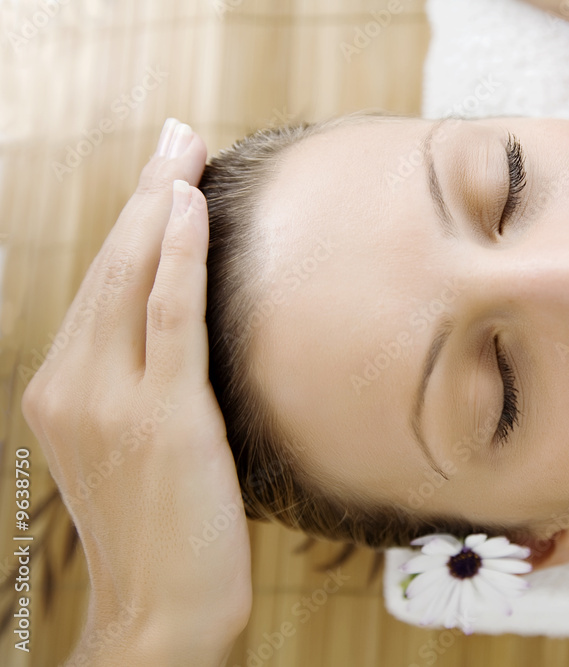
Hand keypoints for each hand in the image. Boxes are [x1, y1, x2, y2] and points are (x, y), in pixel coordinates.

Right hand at [21, 119, 250, 665]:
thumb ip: (140, 386)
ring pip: (132, 277)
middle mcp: (70, 386)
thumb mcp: (137, 449)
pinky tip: (189, 205)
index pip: (100, 288)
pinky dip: (177, 253)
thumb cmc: (167, 532)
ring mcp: (109, 400)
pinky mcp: (160, 415)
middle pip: (109, 267)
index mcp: (60, 392)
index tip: (160, 176)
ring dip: (161, 203)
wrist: (164, 611)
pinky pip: (167, 314)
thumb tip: (179, 333)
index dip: (133, 226)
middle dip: (145, 193)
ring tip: (184, 148)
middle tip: (174, 136)